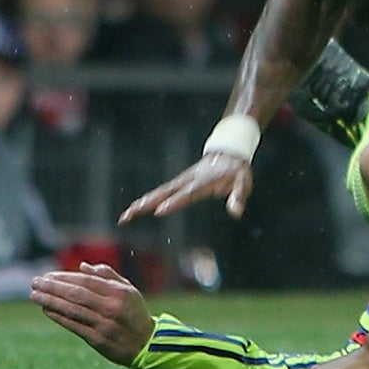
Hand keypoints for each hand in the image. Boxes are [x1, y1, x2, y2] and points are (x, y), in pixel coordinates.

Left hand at [31, 263, 153, 365]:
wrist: (146, 343)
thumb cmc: (134, 312)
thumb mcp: (129, 290)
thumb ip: (108, 276)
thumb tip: (82, 267)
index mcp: (120, 292)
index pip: (87, 282)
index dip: (65, 278)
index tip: (47, 276)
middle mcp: (112, 307)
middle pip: (77, 294)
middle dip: (53, 288)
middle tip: (35, 283)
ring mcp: (104, 324)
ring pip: (73, 310)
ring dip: (51, 302)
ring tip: (35, 295)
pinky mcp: (97, 339)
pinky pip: (74, 326)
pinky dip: (58, 317)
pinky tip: (46, 310)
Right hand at [119, 151, 252, 224]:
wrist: (228, 153)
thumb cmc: (236, 170)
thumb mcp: (243, 182)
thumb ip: (238, 196)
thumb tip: (236, 212)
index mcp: (204, 181)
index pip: (188, 193)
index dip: (175, 201)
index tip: (159, 211)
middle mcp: (188, 180)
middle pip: (165, 192)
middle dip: (148, 203)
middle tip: (132, 213)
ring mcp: (181, 181)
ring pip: (159, 192)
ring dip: (142, 203)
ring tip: (126, 216)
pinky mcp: (178, 183)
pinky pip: (160, 192)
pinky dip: (147, 200)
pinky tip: (135, 209)